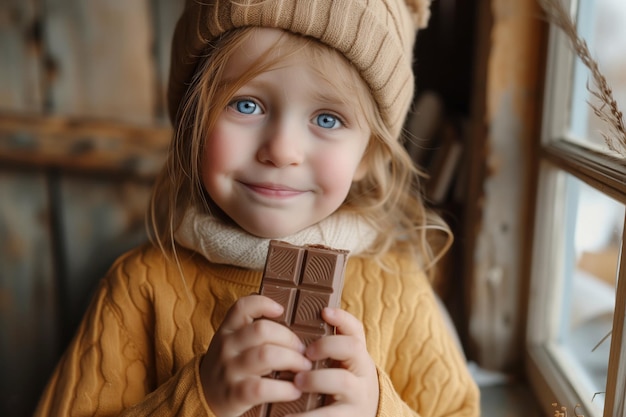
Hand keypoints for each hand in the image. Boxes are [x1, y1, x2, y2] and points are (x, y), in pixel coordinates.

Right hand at [200, 295, 312, 416]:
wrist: (204, 398)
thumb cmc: (230, 366)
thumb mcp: (234, 343)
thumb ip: (253, 331)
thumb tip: (294, 322)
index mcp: (228, 330)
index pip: (241, 307)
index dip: (263, 303)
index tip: (281, 310)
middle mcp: (227, 346)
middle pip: (262, 330)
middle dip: (290, 339)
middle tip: (304, 350)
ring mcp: (229, 370)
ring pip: (266, 356)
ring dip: (293, 360)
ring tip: (304, 367)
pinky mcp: (235, 394)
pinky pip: (263, 388)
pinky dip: (285, 389)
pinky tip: (295, 390)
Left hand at [290, 307, 378, 416]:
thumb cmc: (342, 388)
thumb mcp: (341, 367)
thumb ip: (327, 349)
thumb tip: (298, 328)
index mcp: (357, 357)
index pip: (356, 331)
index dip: (342, 318)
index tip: (324, 312)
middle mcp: (362, 373)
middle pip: (353, 348)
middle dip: (327, 346)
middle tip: (305, 354)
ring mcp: (358, 396)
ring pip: (342, 380)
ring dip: (315, 379)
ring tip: (296, 383)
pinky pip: (329, 416)